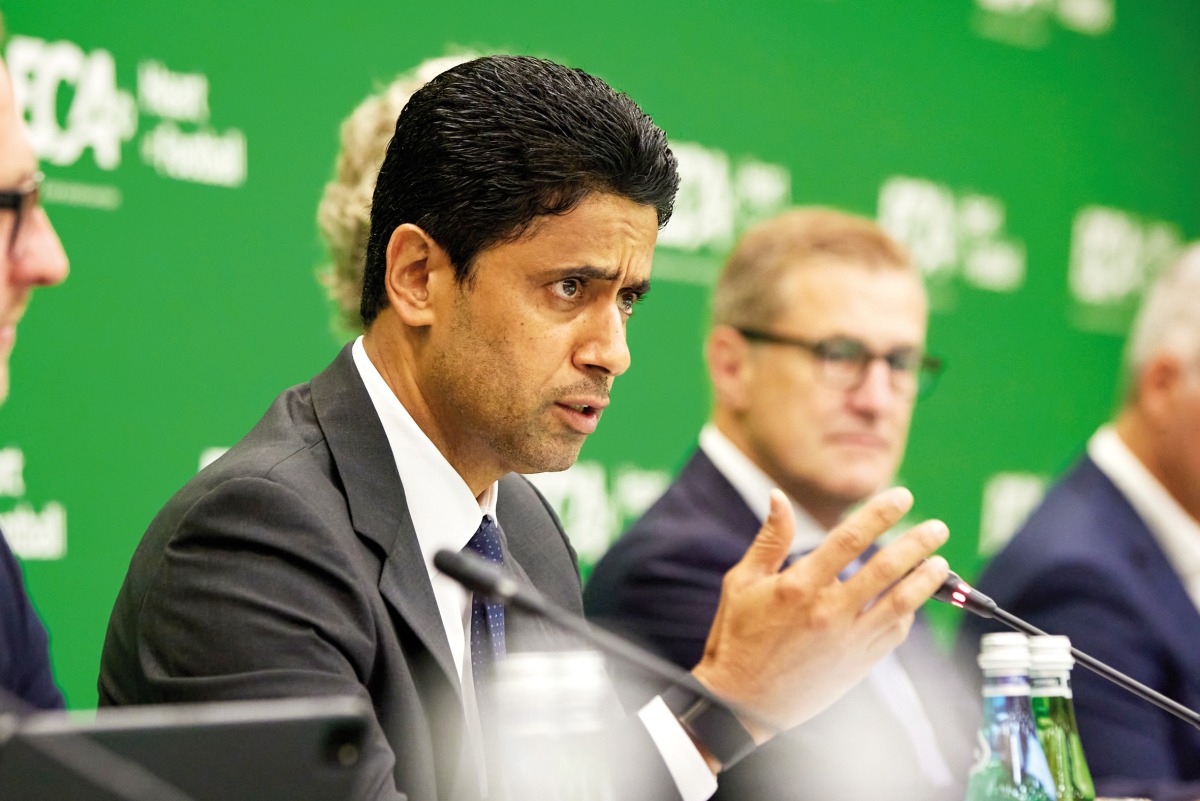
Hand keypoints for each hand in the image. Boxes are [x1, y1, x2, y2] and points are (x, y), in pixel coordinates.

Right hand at [689, 486, 948, 740]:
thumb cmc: (737, 638)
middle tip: (937, 527)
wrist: (742, 703)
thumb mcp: (742, 582)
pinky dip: (908, 613)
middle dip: (916, 543)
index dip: (879, 514)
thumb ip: (769, 539)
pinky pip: (893, 634)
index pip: (849, 539)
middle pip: (885, 568)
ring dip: (925, 580)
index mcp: (798, 585)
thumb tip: (779, 497)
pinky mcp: (857, 665)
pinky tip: (914, 599)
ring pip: (899, 603)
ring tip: (941, 562)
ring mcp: (847, 640)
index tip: (901, 497)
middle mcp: (828, 611)